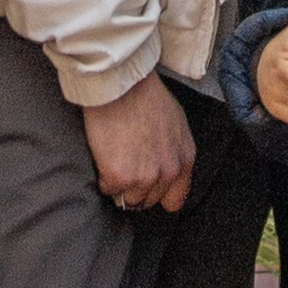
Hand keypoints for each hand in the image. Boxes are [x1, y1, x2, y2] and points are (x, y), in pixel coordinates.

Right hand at [83, 72, 194, 214]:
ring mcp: (145, 178)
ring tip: (116, 156)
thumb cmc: (145, 97)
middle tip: (126, 162)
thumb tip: (164, 169)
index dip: (158, 194)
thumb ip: (175, 151)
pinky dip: (103, 177)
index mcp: (185, 159)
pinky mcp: (120, 178)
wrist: (123, 86)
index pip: (175, 200)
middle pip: (148, 201)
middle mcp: (168, 172)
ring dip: (119, 184)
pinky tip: (106, 154)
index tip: (146, 186)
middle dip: (136, 187)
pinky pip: (108, 190)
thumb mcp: (176, 123)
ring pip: (128, 199)